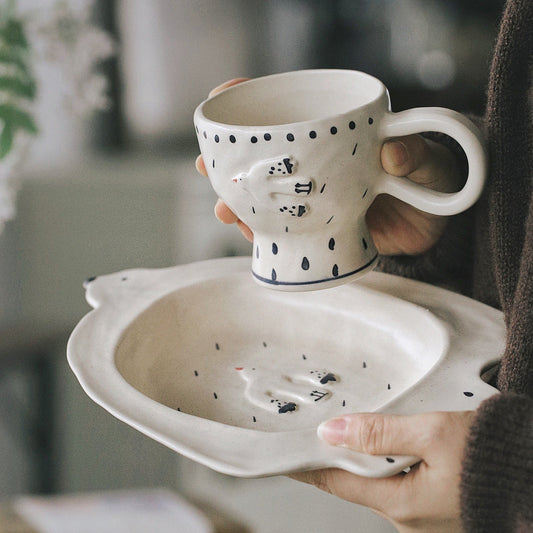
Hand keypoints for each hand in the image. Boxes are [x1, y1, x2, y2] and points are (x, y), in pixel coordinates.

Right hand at [195, 79, 463, 253]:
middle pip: (261, 152)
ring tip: (224, 209)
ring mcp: (312, 193)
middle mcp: (315, 159)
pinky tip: (246, 231)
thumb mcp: (428, 160)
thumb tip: (391, 154)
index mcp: (334, 130)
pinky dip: (260, 229)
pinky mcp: (314, 225)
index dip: (250, 98)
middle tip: (208, 167)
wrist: (435, 225)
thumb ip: (415, 151)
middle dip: (228, 158)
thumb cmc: (432, 178)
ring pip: (263, 192)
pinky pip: (279, 226)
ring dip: (237, 199)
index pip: (287, 104)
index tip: (221, 99)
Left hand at [291, 411, 474, 532]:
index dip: (307, 464)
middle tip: (315, 425)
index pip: (336, 481)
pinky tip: (389, 438)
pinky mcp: (436, 504)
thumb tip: (330, 432)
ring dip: (363, 453)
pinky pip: (399, 480)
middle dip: (335, 454)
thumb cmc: (493, 457)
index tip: (283, 450)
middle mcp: (407, 515)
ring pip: (377, 479)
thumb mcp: (433, 435)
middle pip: (355, 480)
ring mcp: (422, 513)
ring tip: (348, 426)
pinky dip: (386, 458)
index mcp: (400, 504)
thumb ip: (380, 434)